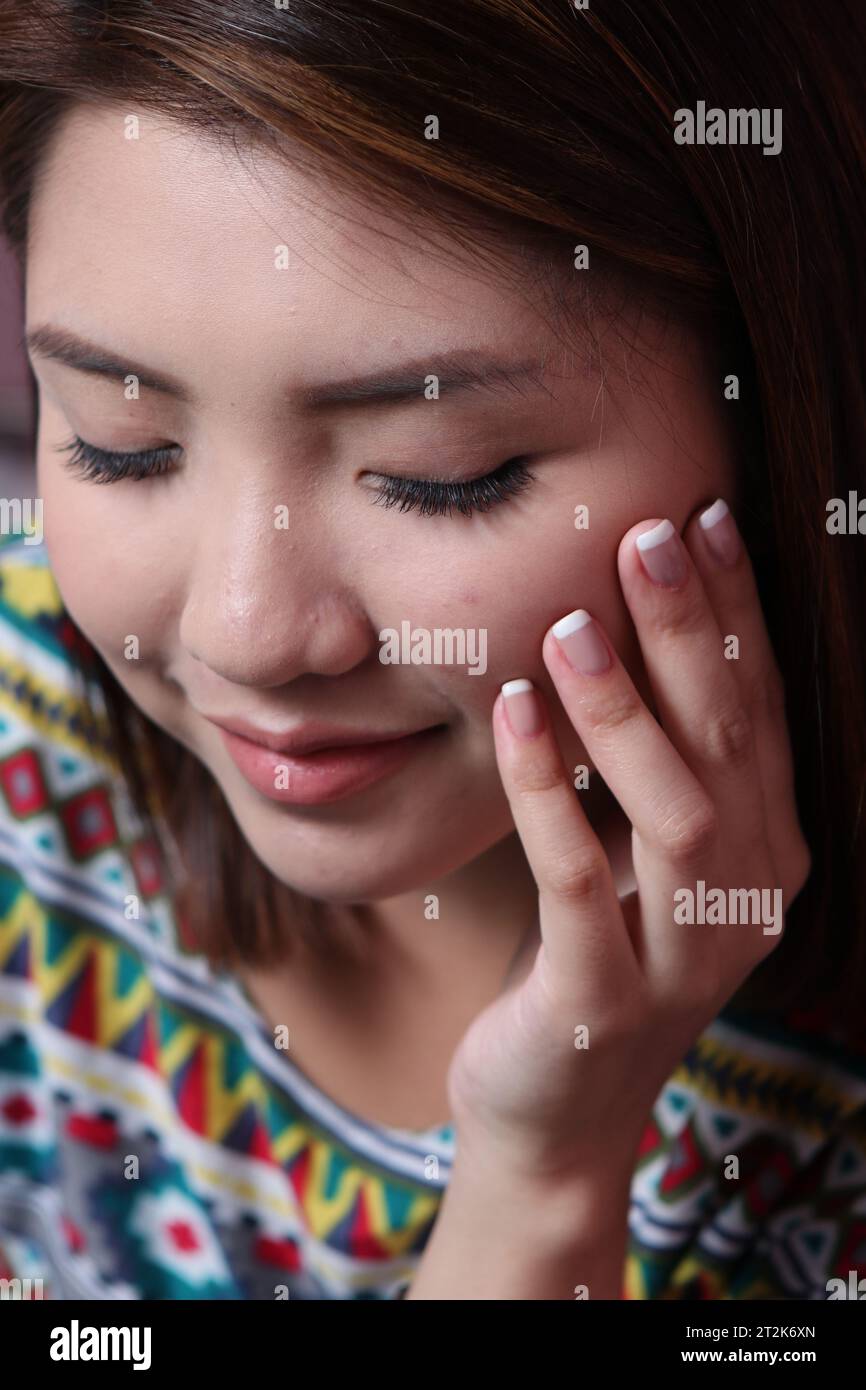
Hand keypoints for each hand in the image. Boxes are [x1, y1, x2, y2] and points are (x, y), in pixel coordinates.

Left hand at [445, 501, 811, 1186]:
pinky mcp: (603, 1004)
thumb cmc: (587, 952)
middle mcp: (748, 902)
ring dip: (625, 711)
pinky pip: (577, 883)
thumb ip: (644, 762)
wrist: (551, 1113)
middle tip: (645, 535)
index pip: (758, 712)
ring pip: (674, 813)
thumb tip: (612, 616)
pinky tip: (514, 715)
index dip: (734, 614)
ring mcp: (685, 960)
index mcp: (764, 851)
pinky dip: (546, 793)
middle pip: (728, 746)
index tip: (701, 518)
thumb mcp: (627, 849)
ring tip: (569, 624)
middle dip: (690, 633)